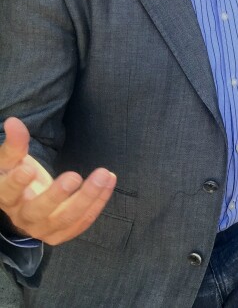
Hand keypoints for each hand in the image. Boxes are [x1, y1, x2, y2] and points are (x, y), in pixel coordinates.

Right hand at [0, 117, 115, 244]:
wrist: (26, 202)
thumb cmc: (17, 174)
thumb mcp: (12, 160)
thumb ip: (15, 143)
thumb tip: (13, 122)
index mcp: (6, 197)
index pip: (8, 192)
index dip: (18, 182)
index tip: (29, 168)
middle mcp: (22, 217)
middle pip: (38, 211)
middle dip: (57, 195)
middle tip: (74, 176)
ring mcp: (42, 229)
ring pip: (65, 219)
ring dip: (88, 198)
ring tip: (103, 175)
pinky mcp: (61, 234)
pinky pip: (82, 222)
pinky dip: (97, 203)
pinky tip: (109, 183)